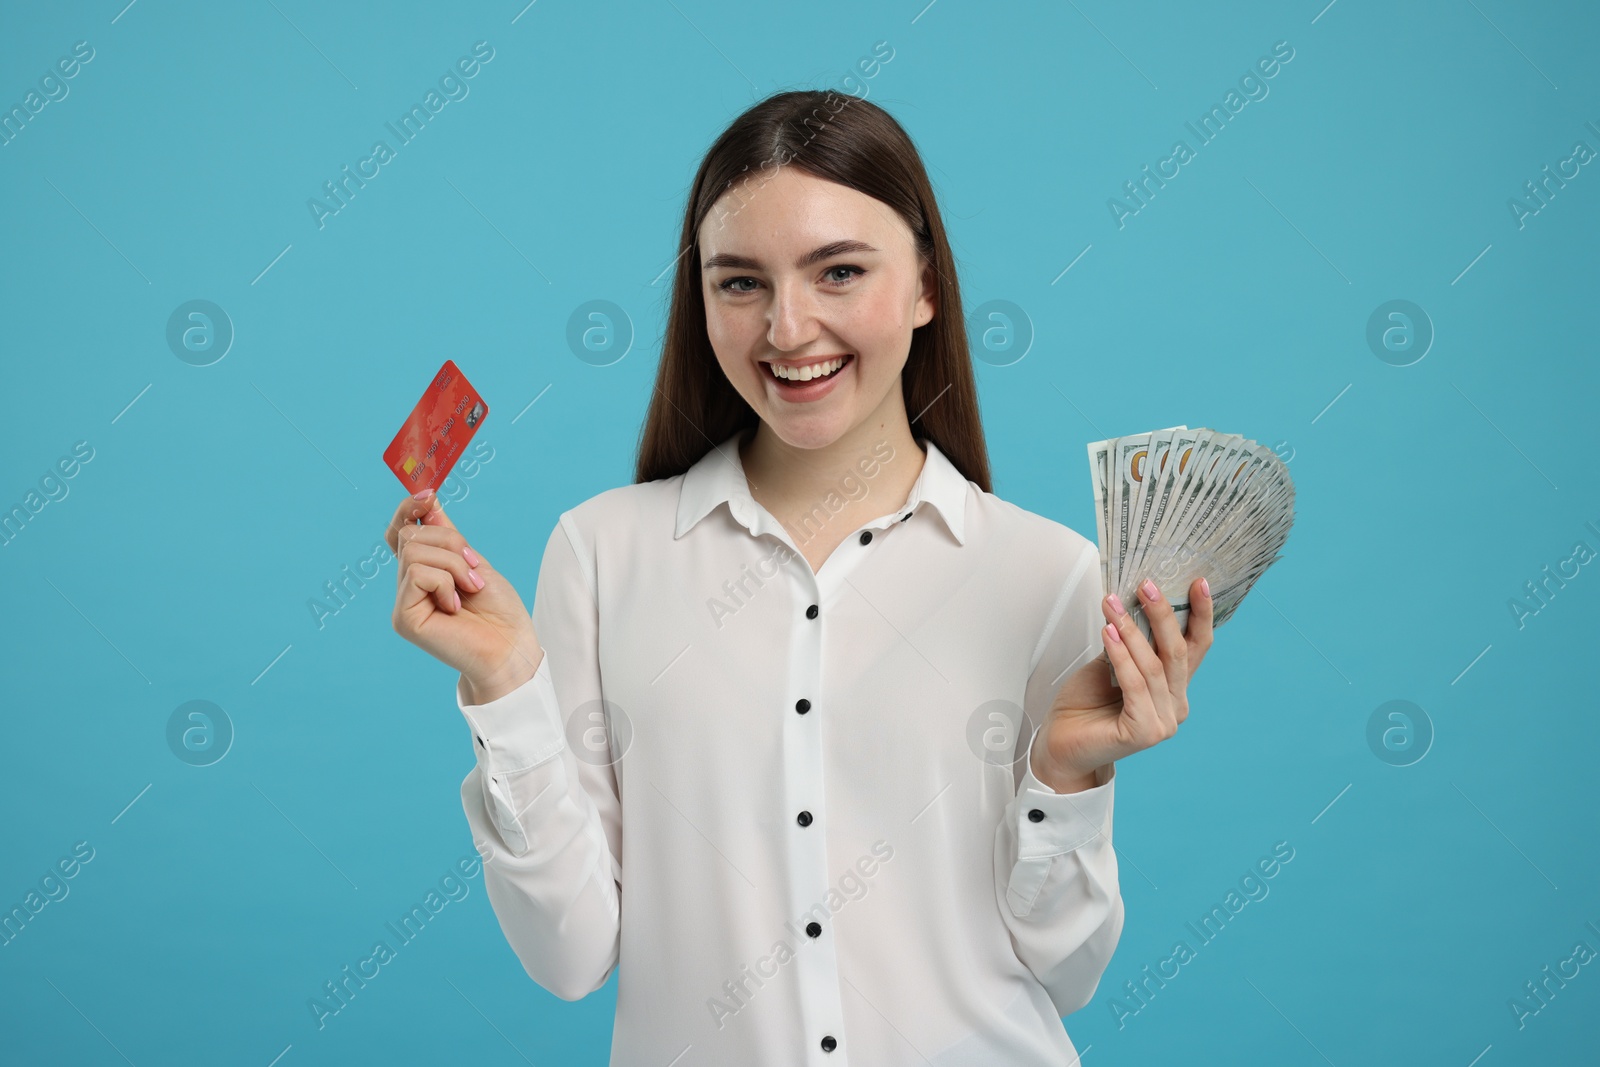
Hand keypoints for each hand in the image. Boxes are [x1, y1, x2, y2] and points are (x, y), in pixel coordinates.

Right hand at [385, 489, 543, 703]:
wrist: (511, 647)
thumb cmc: (498, 611)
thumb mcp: (474, 562)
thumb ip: (447, 536)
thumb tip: (428, 500)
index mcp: (424, 570)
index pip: (400, 531)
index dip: (408, 510)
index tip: (429, 496)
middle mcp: (408, 585)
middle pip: (410, 536)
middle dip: (450, 543)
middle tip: (475, 569)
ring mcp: (403, 602)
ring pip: (415, 552)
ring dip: (454, 565)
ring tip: (471, 589)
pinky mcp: (404, 618)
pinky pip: (418, 575)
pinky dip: (445, 582)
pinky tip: (456, 606)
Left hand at [1030, 576, 1214, 791]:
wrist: (1060, 742)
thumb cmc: (1085, 703)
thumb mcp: (1112, 662)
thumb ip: (1132, 643)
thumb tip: (1137, 603)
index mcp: (1174, 687)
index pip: (1196, 647)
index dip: (1201, 615)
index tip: (1200, 582)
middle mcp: (1176, 705)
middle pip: (1177, 652)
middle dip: (1162, 614)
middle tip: (1146, 585)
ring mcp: (1163, 722)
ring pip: (1153, 667)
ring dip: (1131, 629)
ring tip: (1112, 603)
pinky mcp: (1144, 732)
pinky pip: (1134, 684)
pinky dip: (1120, 655)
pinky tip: (1108, 631)